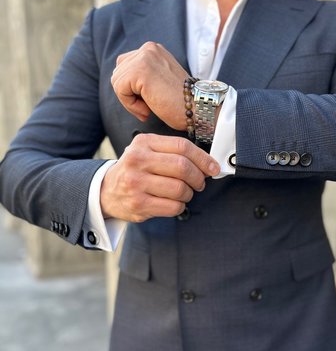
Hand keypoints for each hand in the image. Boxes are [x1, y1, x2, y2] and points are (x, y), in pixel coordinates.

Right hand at [100, 133, 219, 221]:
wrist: (106, 191)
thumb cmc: (135, 170)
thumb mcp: (147, 151)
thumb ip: (174, 152)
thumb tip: (209, 164)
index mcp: (143, 143)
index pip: (182, 146)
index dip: (203, 158)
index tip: (213, 168)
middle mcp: (137, 160)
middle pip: (182, 167)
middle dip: (198, 177)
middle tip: (200, 183)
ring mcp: (136, 183)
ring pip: (180, 188)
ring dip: (189, 194)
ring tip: (184, 193)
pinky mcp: (138, 204)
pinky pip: (173, 206)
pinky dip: (180, 206)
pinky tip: (174, 203)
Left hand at [111, 42, 188, 128]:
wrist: (199, 109)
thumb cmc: (182, 103)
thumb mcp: (160, 82)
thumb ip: (143, 76)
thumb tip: (120, 82)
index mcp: (153, 50)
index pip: (125, 66)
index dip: (131, 89)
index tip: (149, 103)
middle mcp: (148, 48)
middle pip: (118, 73)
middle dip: (128, 95)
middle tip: (147, 108)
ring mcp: (144, 57)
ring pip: (117, 82)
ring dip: (129, 101)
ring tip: (148, 109)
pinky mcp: (140, 70)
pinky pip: (120, 89)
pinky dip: (130, 105)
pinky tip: (147, 110)